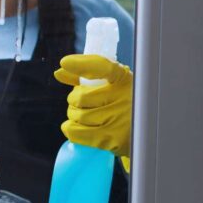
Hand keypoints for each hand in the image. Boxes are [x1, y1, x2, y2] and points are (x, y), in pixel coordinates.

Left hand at [54, 54, 132, 168]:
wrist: (143, 131)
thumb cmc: (122, 102)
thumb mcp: (112, 85)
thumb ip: (86, 75)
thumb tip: (59, 73)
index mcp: (124, 79)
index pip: (102, 66)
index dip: (81, 64)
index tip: (65, 62)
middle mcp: (124, 97)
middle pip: (81, 97)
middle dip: (73, 100)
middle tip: (79, 103)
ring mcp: (119, 120)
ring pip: (78, 116)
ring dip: (72, 115)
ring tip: (80, 115)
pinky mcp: (112, 140)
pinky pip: (78, 133)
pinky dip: (70, 129)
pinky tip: (74, 126)